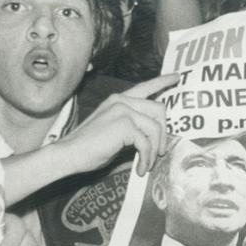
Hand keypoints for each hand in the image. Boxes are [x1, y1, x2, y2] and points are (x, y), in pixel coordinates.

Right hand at [51, 74, 176, 176]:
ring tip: (146, 165)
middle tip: (159, 152)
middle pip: (159, 109)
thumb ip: (133, 130)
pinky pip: (146, 143)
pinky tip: (139, 168)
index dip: (162, 81)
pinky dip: (146, 159)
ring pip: (156, 128)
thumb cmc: (89, 149)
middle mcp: (121, 100)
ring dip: (154, 151)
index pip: (145, 86)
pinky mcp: (124, 124)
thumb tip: (156, 141)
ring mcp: (123, 110)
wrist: (69, 154)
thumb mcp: (114, 135)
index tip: (176, 77)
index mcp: (118, 100)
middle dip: (163, 133)